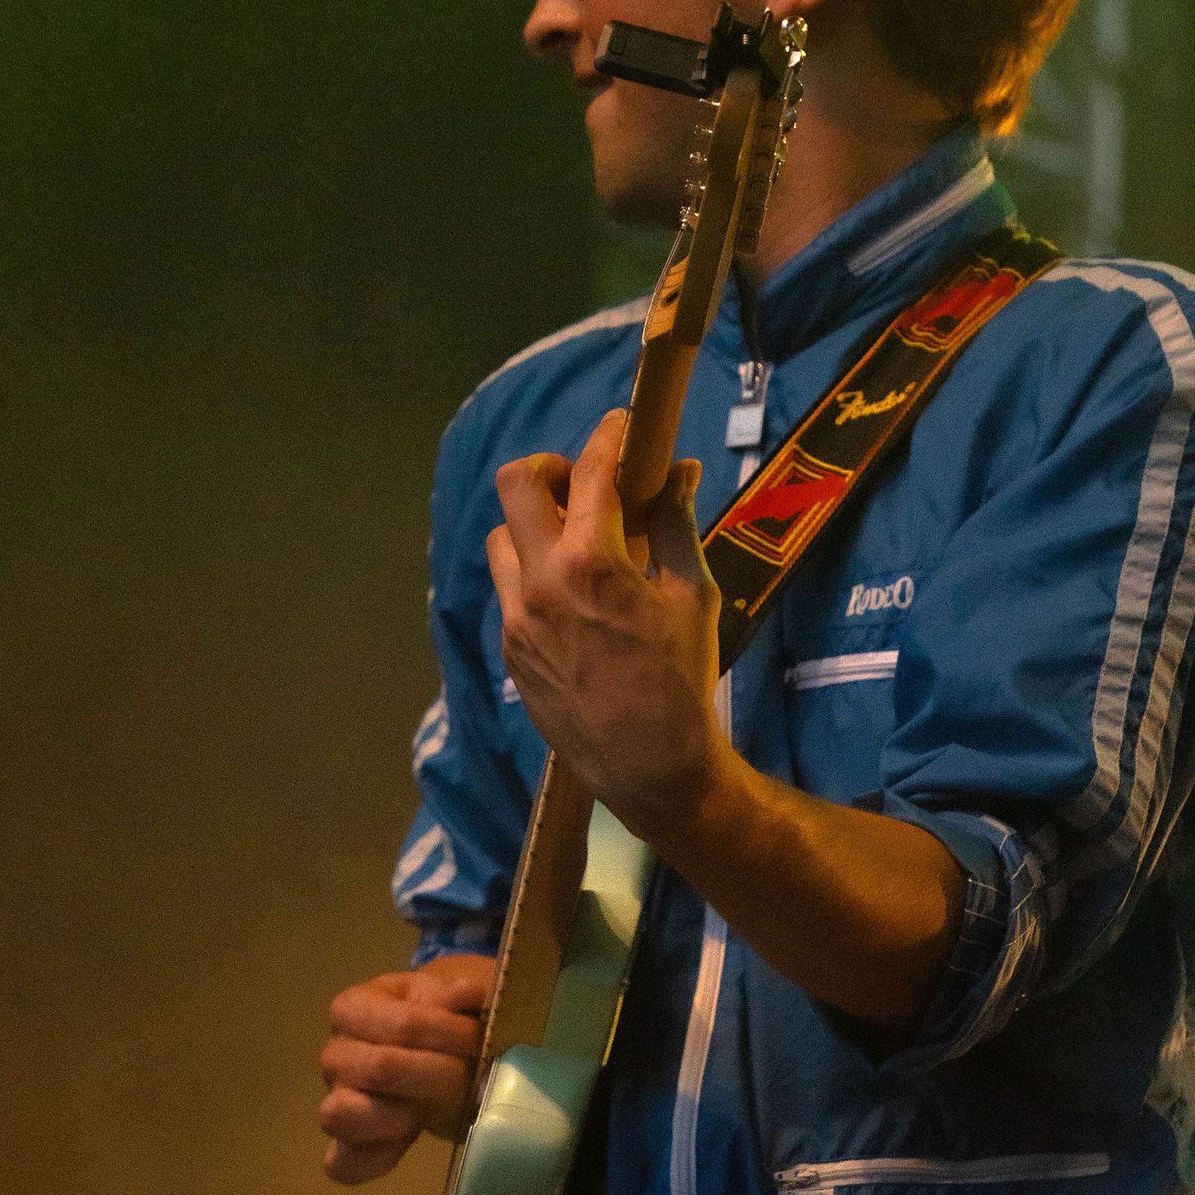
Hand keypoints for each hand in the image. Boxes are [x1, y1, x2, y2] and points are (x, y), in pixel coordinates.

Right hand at [319, 951, 496, 1184]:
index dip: (447, 1033)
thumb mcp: (451, 996)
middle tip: (470, 1072)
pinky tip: (405, 1144)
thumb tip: (465, 994)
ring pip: (342, 1115)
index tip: (477, 1036)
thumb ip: (457, 995)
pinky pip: (342, 1164)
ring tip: (433, 1108)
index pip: (403, 1026)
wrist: (440, 1048)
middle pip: (378, 1069)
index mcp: (353, 1010)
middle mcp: (335, 1055)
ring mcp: (336, 1099)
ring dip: (399, 1115)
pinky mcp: (349, 1142)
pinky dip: (370, 1161)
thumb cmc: (440, 1017)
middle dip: (438, 1074)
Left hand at [486, 409, 723, 842]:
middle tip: (583, 483)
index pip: (589, 469)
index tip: (622, 427)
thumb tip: (681, 471)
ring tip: (574, 540)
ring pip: (501, 536)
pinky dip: (533, 572)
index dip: (609, 436)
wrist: (650, 767)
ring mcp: (517, 618)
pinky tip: (569, 594)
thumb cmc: (683, 679)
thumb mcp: (694, 595)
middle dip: (551, 468)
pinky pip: (508, 588)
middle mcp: (541, 582)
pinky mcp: (509, 649)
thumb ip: (678, 524)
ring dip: (533, 524)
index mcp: (592, 562)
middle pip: (515, 483)